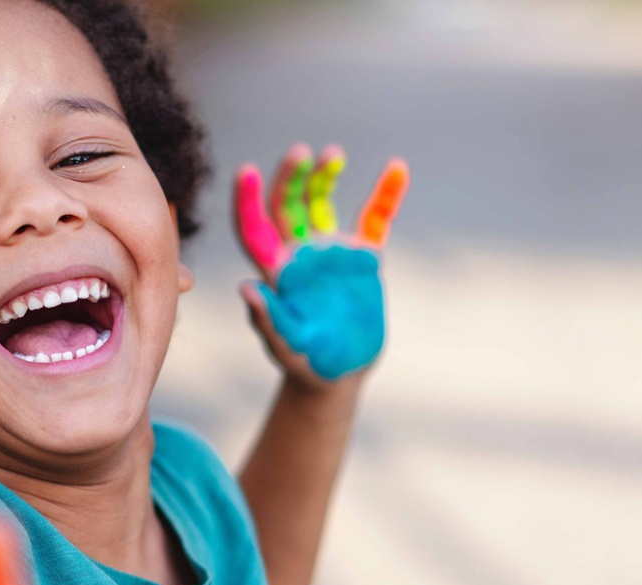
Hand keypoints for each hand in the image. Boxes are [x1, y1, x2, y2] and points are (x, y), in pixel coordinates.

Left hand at [234, 143, 407, 389]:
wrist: (339, 374)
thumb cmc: (306, 363)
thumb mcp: (287, 346)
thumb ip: (268, 320)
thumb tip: (247, 287)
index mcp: (275, 271)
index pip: (254, 229)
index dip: (247, 201)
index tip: (245, 171)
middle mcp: (299, 254)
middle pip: (287, 205)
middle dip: (291, 177)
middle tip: (301, 153)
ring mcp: (331, 252)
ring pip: (322, 202)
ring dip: (325, 177)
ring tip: (333, 156)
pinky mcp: (363, 258)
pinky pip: (376, 219)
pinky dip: (386, 194)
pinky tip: (397, 168)